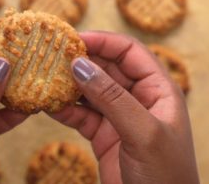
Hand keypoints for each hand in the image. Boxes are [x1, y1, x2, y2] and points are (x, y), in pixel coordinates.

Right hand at [50, 32, 198, 183]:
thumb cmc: (164, 176)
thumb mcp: (142, 133)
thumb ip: (112, 97)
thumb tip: (80, 65)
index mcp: (158, 89)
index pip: (129, 51)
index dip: (102, 41)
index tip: (73, 39)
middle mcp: (137, 98)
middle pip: (106, 67)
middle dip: (80, 61)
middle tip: (51, 56)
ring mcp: (118, 116)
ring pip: (90, 91)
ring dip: (69, 85)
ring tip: (45, 78)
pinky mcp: (102, 133)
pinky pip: (81, 114)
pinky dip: (65, 109)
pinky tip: (49, 105)